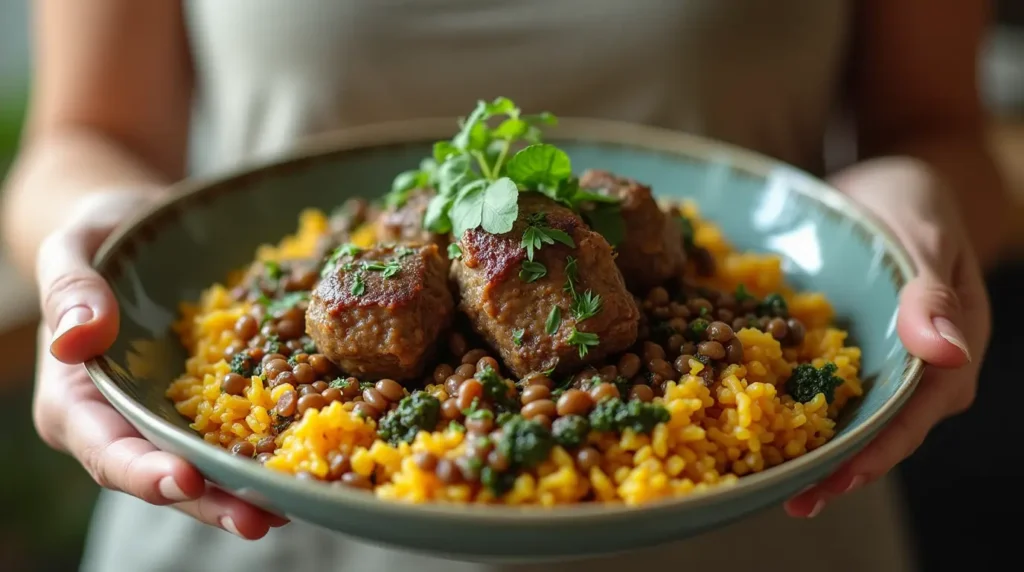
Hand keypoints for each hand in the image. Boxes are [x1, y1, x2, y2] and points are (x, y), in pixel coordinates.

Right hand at [33, 190, 287, 537]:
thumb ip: (71, 289)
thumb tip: (75, 339)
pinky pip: (244, 427)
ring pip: (209, 462)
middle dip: (210, 500)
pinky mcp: (218, 398)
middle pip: (164, 471)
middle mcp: (130, 420)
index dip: (142, 471)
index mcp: (79, 400)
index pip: (105, 447)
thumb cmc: (101, 237)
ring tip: (296, 504)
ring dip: (249, 489)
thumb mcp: (75, 247)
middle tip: (258, 519)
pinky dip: (274, 446)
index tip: (184, 480)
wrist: (146, 227)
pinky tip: (315, 459)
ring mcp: (177, 414)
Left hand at [785, 157, 989, 516]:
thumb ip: (931, 295)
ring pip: (849, 414)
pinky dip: (792, 405)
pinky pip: (820, 383)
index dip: (876, 451)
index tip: (836, 481)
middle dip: (838, 466)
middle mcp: (914, 366)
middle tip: (793, 498)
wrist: (884, 182)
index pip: (914, 414)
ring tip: (767, 478)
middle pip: (880, 428)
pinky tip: (753, 423)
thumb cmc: (914, 203)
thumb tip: (947, 354)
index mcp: (950, 350)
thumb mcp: (925, 236)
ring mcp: (879, 359)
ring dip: (812, 445)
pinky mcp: (844, 347)